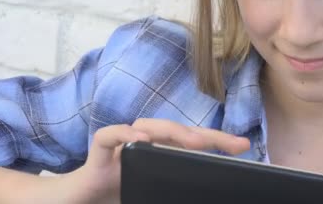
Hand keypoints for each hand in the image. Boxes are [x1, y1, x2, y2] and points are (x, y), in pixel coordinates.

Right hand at [54, 119, 249, 203]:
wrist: (77, 201)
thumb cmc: (116, 195)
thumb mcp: (153, 191)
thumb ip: (175, 190)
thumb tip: (206, 195)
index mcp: (159, 152)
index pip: (193, 143)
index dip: (219, 142)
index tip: (245, 146)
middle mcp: (144, 142)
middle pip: (178, 130)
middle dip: (206, 135)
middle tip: (232, 145)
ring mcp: (122, 143)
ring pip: (149, 126)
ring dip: (173, 131)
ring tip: (194, 142)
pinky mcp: (100, 149)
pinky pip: (111, 135)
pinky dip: (125, 134)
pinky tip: (142, 141)